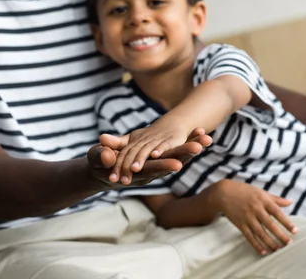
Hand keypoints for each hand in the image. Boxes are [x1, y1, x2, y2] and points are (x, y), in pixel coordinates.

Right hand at [90, 128, 211, 187]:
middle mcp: (151, 171)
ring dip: (192, 146)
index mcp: (136, 173)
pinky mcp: (162, 157)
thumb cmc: (100, 164)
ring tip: (207, 137)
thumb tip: (106, 153)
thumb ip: (102, 156)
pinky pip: (178, 149)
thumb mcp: (97, 160)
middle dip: (184, 154)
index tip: (177, 164)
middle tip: (199, 147)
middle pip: (170, 163)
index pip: (152, 170)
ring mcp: (158, 164)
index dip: (163, 166)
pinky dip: (189, 141)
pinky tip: (202, 132)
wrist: (108, 169)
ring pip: (178, 156)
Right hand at [211, 179, 296, 255]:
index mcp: (262, 200)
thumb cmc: (244, 191)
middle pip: (270, 225)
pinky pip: (249, 237)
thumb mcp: (260, 192)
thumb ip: (276, 199)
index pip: (277, 212)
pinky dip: (256, 245)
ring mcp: (247, 217)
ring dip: (270, 242)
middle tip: (289, 243)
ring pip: (260, 233)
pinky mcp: (240, 224)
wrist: (223, 193)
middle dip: (280, 235)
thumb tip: (291, 201)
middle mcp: (255, 209)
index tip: (295, 231)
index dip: (286, 222)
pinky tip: (264, 252)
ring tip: (279, 249)